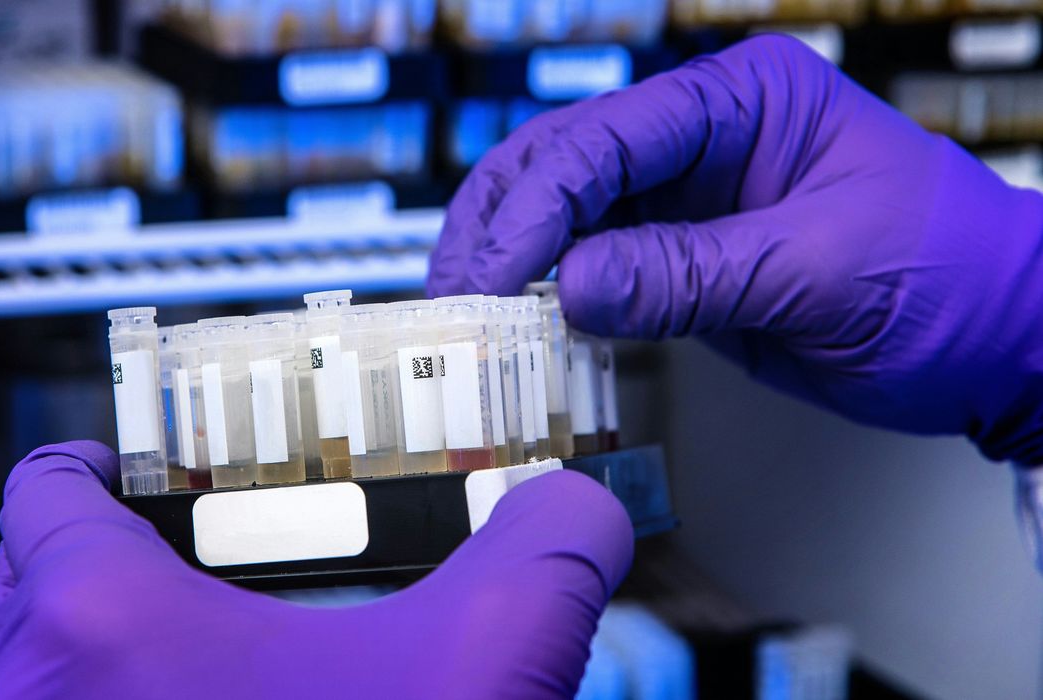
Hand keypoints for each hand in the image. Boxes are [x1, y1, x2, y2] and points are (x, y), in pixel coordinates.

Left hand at [0, 441, 632, 697]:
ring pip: (33, 684)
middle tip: (183, 545)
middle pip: (26, 586)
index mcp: (102, 625)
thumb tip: (584, 509)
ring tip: (211, 647)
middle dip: (95, 554)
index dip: (92, 461)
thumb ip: (545, 557)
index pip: (44, 492)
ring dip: (102, 652)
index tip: (134, 465)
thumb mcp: (484, 674)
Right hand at [428, 35, 1042, 463]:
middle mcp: (704, 137)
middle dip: (503, 224)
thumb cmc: (948, 278)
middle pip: (567, 163)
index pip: (608, 138)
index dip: (538, 206)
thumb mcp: (817, 272)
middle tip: (456, 294)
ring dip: (515, 262)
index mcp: (744, 100)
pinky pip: (599, 270)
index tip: (491, 272)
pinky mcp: (684, 257)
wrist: (1000, 341)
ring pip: (568, 216)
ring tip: (470, 315)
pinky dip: (555, 301)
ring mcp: (689, 198)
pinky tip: (524, 330)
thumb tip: (572, 285)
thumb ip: (689, 273)